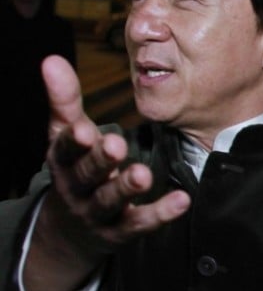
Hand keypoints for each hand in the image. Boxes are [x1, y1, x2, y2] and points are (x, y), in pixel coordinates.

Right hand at [21, 56, 190, 290]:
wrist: (70, 229)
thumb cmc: (76, 166)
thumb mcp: (66, 133)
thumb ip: (64, 99)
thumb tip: (51, 60)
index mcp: (64, 161)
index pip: (65, 149)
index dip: (74, 141)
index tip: (85, 130)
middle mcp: (77, 187)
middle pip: (87, 175)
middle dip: (100, 161)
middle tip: (116, 145)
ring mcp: (97, 212)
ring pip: (109, 202)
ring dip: (126, 188)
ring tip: (143, 175)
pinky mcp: (121, 231)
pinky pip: (140, 223)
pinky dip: (160, 213)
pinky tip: (181, 200)